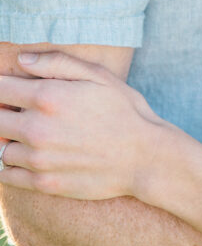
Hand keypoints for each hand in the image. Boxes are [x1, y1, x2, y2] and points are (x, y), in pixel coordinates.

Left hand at [0, 51, 162, 199]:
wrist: (143, 156)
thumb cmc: (123, 110)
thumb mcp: (97, 76)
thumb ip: (57, 63)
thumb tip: (22, 60)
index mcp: (48, 97)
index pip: (1, 89)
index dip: (4, 86)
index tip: (13, 89)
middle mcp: (37, 129)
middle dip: (5, 112)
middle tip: (23, 111)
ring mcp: (39, 160)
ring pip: (1, 149)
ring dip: (11, 140)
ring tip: (34, 135)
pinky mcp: (43, 185)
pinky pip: (7, 176)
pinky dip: (12, 166)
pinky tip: (33, 156)